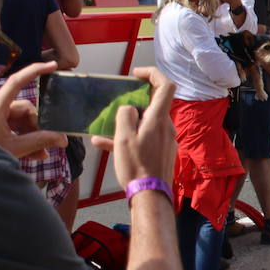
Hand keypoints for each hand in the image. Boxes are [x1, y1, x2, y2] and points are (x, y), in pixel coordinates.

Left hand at [0, 61, 67, 158]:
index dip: (34, 71)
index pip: (16, 82)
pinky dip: (27, 141)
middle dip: (39, 126)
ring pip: (23, 122)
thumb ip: (39, 141)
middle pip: (26, 109)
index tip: (52, 66)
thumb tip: (62, 139)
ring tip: (42, 154)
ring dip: (34, 136)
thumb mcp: (14, 149)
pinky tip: (36, 155)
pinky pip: (16, 131)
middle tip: (49, 142)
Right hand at [97, 67, 176, 188]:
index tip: (136, 74)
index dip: (152, 74)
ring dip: (127, 121)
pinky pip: (143, 138)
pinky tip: (103, 143)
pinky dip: (127, 137)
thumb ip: (125, 116)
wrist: (150, 195)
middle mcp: (166, 127)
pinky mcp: (161, 152)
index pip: (165, 85)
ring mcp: (165, 140)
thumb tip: (129, 108)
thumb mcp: (124, 138)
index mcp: (158, 119)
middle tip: (116, 103)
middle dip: (134, 100)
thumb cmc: (137, 167)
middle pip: (154, 104)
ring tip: (106, 126)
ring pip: (146, 122)